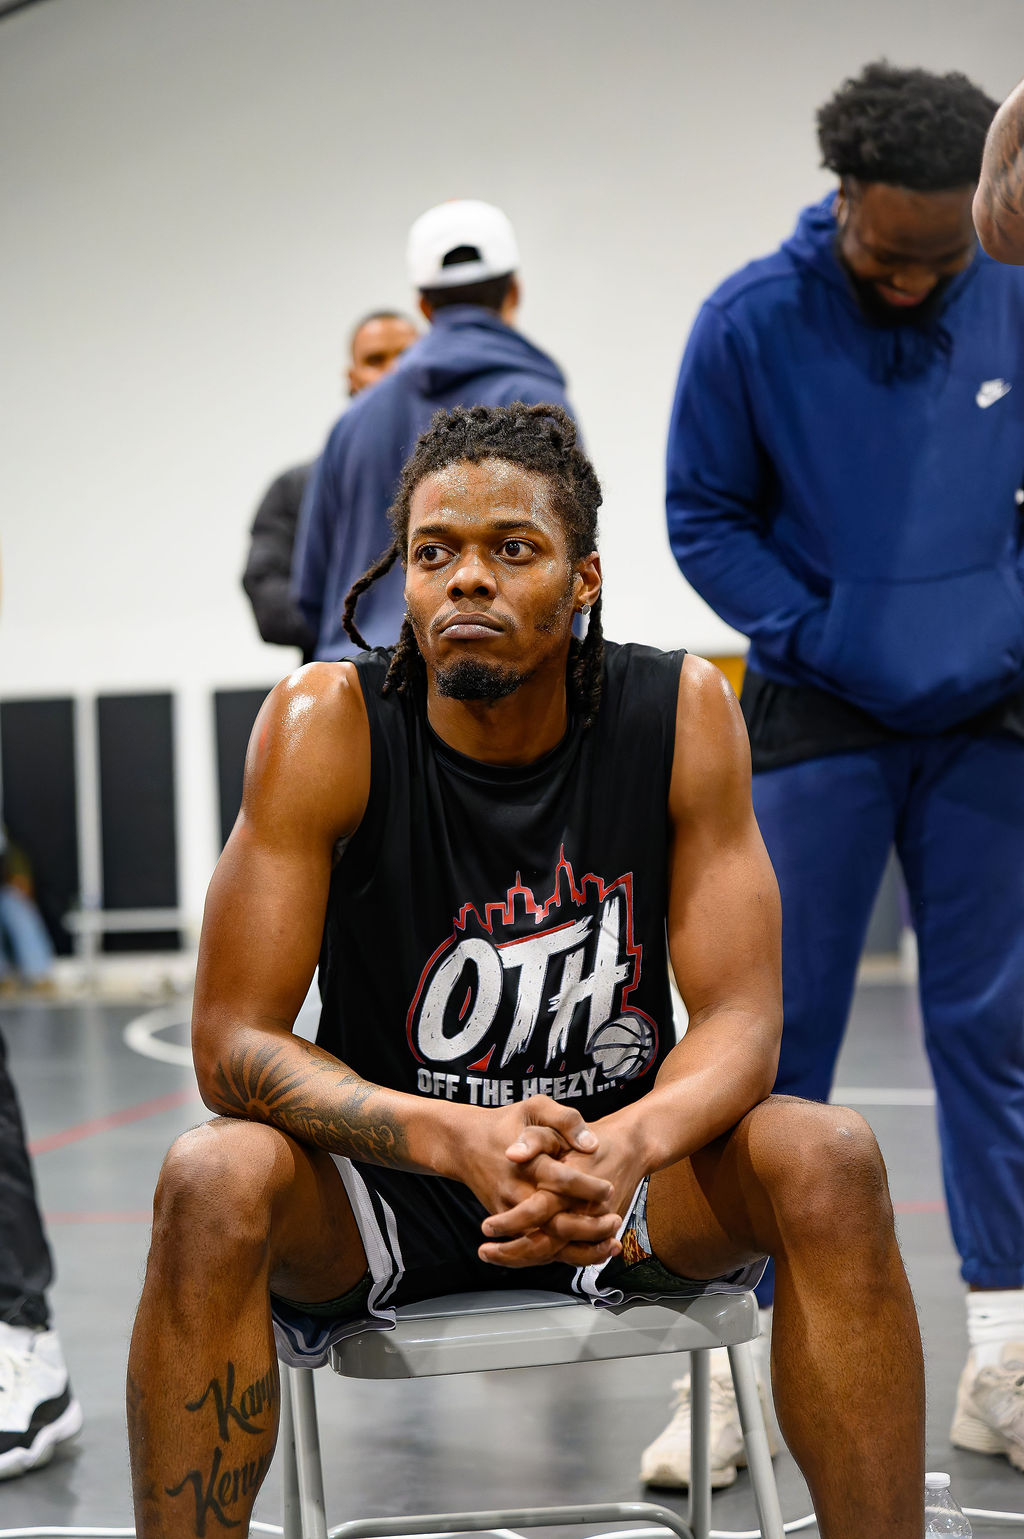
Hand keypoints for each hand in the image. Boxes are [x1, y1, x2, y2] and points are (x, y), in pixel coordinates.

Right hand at [455, 1096, 622, 1269]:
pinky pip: (534, 1249)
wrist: (465, 1144)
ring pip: (545, 1244)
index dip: (588, 1187)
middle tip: (615, 1220)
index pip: (561, 1181)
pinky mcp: (507, 1226)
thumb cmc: (507, 1123)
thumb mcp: (536, 1107)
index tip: (609, 1188)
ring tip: (610, 1244)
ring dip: (579, 1251)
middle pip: (555, 1222)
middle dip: (588, 1226)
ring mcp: (509, 1213)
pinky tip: (591, 1253)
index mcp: (528, 1163)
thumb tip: (591, 1144)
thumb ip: (565, 1120)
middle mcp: (517, 1192)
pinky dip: (563, 1257)